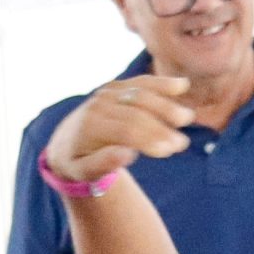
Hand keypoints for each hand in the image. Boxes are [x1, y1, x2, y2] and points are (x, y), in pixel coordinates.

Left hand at [43, 73, 194, 182]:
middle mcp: (98, 105)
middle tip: (182, 144)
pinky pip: (141, 83)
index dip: (149, 138)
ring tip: (188, 118)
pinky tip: (182, 85)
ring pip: (141, 94)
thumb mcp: (82, 171)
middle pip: (136, 112)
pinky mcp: (117, 87)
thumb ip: (102, 164)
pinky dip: (161, 83)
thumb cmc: (78, 161)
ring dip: (166, 105)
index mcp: (90, 126)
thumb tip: (127, 154)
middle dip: (161, 127)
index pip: (125, 130)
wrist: (65, 141)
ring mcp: (108, 93)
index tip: (169, 150)